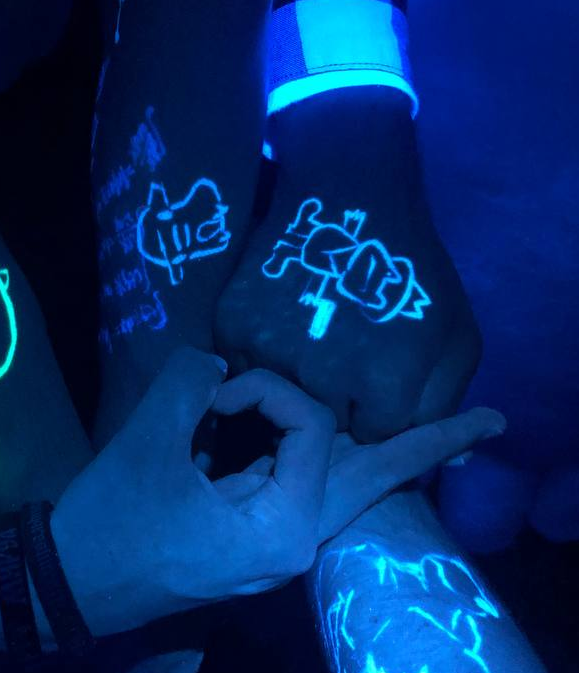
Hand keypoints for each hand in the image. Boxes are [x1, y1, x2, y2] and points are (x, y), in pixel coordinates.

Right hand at [52, 349, 503, 635]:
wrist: (66, 587)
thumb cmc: (110, 523)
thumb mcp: (147, 443)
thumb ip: (190, 382)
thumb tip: (216, 362)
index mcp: (283, 527)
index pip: (312, 431)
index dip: (266, 389)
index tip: (212, 391)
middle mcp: (294, 544)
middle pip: (372, 482)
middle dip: (428, 446)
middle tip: (490, 423)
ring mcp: (274, 548)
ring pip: (340, 488)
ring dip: (384, 456)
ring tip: (453, 435)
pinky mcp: (249, 543)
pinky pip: (298, 494)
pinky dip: (315, 462)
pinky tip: (333, 447)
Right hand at [215, 89, 481, 440]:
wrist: (346, 192)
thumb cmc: (408, 271)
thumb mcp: (454, 337)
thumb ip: (444, 404)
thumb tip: (445, 464)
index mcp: (384, 382)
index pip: (372, 442)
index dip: (372, 416)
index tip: (371, 390)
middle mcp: (322, 376)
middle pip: (320, 430)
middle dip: (332, 408)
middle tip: (339, 370)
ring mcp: (271, 352)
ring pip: (275, 404)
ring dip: (290, 388)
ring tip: (307, 354)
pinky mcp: (233, 329)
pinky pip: (241, 372)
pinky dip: (257, 364)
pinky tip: (278, 338)